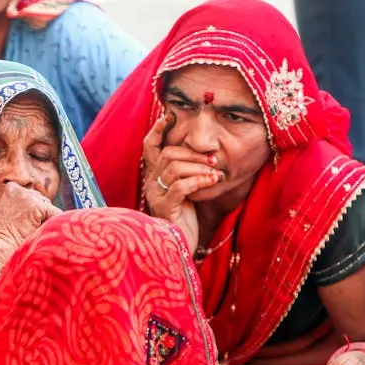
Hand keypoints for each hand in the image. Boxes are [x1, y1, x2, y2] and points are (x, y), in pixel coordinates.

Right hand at [0, 182, 62, 262]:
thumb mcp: (4, 215)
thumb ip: (19, 206)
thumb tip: (39, 210)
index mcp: (7, 188)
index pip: (30, 196)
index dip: (32, 212)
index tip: (25, 224)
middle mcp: (16, 188)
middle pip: (41, 199)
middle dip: (40, 215)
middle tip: (30, 231)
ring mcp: (26, 196)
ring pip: (49, 207)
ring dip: (45, 221)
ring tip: (31, 234)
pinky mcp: (36, 206)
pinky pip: (56, 214)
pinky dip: (53, 225)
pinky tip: (40, 234)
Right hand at [143, 112, 221, 253]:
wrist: (179, 248)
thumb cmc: (186, 219)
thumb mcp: (186, 192)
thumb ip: (188, 174)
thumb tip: (207, 155)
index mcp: (153, 177)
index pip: (149, 147)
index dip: (158, 130)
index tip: (170, 115)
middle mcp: (150, 184)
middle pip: (167, 154)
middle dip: (193, 153)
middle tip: (213, 159)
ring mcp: (156, 196)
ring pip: (174, 167)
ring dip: (199, 166)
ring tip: (215, 172)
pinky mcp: (166, 209)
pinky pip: (181, 187)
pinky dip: (199, 180)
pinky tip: (212, 181)